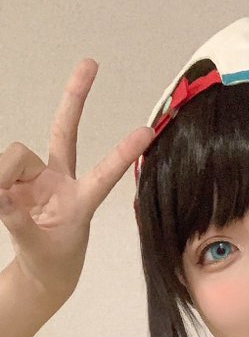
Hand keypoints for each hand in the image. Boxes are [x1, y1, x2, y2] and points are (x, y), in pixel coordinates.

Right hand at [0, 59, 153, 297]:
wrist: (41, 274)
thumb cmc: (51, 263)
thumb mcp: (38, 250)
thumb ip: (19, 223)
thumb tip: (0, 194)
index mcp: (81, 202)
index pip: (104, 174)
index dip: (122, 153)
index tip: (146, 132)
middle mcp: (61, 181)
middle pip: (64, 133)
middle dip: (75, 99)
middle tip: (91, 62)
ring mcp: (39, 178)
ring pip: (16, 156)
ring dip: (3, 174)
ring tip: (3, 203)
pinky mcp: (17, 180)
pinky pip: (0, 170)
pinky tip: (1, 198)